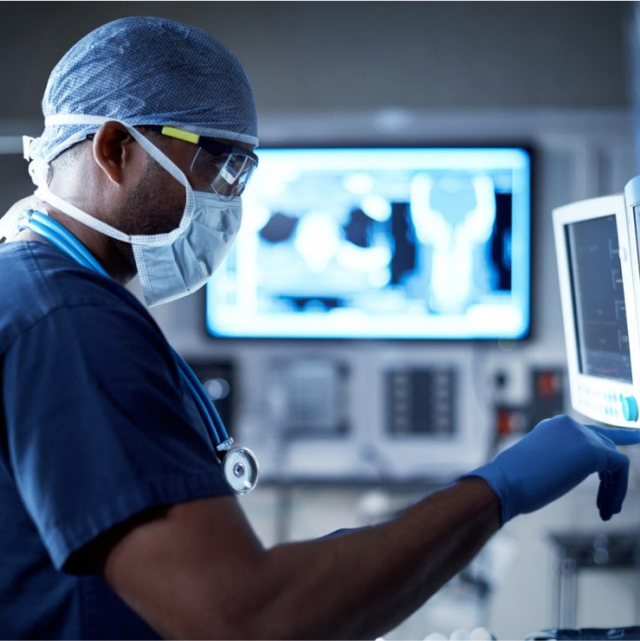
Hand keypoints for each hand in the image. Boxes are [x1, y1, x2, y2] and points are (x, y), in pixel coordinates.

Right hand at [460, 415, 639, 523]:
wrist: (505, 482)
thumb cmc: (513, 482)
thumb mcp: (539, 464)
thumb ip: (558, 460)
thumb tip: (568, 471)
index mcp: (553, 426)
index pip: (588, 433)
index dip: (606, 447)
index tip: (630, 440)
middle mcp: (569, 424)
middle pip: (605, 446)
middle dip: (611, 478)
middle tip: (609, 506)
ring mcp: (581, 434)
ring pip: (614, 459)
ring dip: (614, 489)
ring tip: (607, 512)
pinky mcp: (593, 450)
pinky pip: (620, 467)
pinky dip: (619, 490)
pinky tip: (609, 509)